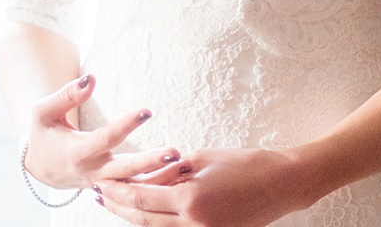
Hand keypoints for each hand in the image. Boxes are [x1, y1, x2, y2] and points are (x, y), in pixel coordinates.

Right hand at [23, 74, 180, 191]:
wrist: (41, 167)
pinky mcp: (113, 189)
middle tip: (175, 152)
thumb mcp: (43, 111)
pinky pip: (136, 191)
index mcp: (77, 152)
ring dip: (160, 178)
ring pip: (135, 186)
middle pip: (126, 170)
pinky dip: (156, 186)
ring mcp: (104, 184)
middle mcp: (93, 172)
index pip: (106, 138)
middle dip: (151, 162)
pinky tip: (179, 176)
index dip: (126, 124)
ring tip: (185, 165)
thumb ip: (67, 95)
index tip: (147, 110)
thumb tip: (91, 79)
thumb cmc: (43, 133)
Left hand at [95, 147, 320, 226]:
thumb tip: (146, 175)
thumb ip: (170, 170)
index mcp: (190, 200)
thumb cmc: (245, 164)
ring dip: (134, 217)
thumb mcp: (201, 159)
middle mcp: (194, 223)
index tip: (100, 182)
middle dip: (118, 207)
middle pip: (144, 219)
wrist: (282, 184)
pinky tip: (145, 212)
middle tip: (98, 194)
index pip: (141, 198)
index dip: (117, 191)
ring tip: (114, 203)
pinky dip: (158, 221)